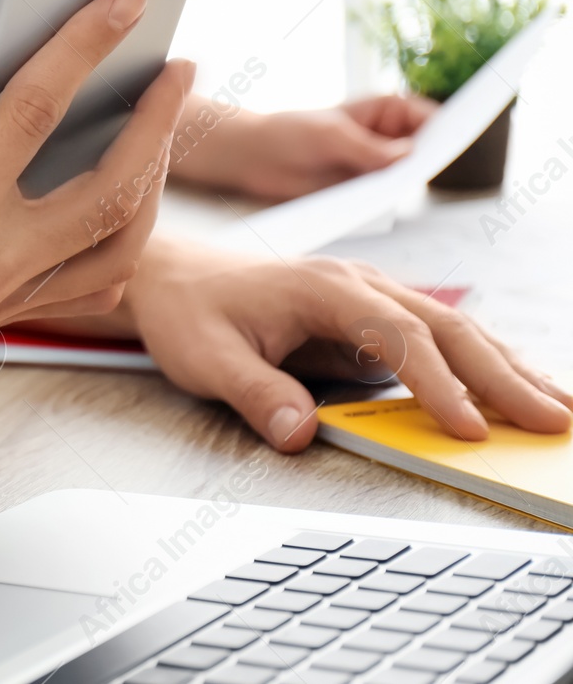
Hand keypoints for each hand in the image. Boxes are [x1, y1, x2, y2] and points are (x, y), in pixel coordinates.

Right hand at [0, 0, 192, 374]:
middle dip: (157, 122)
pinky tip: (117, 201)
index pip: (33, 112)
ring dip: (151, 184)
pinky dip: (118, 243)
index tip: (121, 5)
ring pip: (116, 247)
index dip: (83, 48)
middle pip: (109, 188)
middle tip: (176, 67)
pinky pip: (85, 286)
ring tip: (157, 130)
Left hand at [117, 240, 572, 449]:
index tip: (468, 430)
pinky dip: (483, 361)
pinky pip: (439, 336)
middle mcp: (359, 284)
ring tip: (558, 406)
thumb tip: (299, 432)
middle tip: (553, 420)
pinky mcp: (373, 314)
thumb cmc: (190, 312)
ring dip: (508, 366)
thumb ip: (255, 392)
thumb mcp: (205, 358)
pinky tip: (515, 386)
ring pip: (455, 327)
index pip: (399, 337)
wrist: (174, 276)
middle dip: (503, 376)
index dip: (438, 385)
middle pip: (448, 327)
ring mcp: (371, 294)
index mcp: (324, 288)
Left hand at [173, 94, 436, 200]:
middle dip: (436, 157)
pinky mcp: (363, 191)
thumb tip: (409, 156)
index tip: (467, 132)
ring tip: (411, 187)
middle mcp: (389, 138)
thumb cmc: (289, 133)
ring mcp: (378, 166)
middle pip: (426, 149)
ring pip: (407, 176)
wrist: (254, 158)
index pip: (429, 116)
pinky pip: (384, 197)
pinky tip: (386, 205)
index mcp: (387, 110)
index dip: (451, 124)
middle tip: (439, 167)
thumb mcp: (329, 136)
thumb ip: (368, 148)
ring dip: (410, 183)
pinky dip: (387, 201)